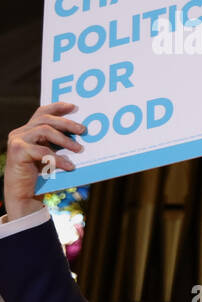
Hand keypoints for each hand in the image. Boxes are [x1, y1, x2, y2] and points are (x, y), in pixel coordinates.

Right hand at [4, 103, 84, 219]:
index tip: (75, 107)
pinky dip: (58, 158)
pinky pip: (43, 151)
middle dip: (67, 123)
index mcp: (28, 130)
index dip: (58, 107)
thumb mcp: (51, 156)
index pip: (42, 112)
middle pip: (45, 119)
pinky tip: (70, 166)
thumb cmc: (40, 175)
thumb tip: (82, 135)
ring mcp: (17, 141)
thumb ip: (59, 144)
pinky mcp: (17, 152)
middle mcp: (20, 132)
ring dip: (65, 140)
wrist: (24, 195)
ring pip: (44, 131)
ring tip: (79, 149)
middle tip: (83, 130)